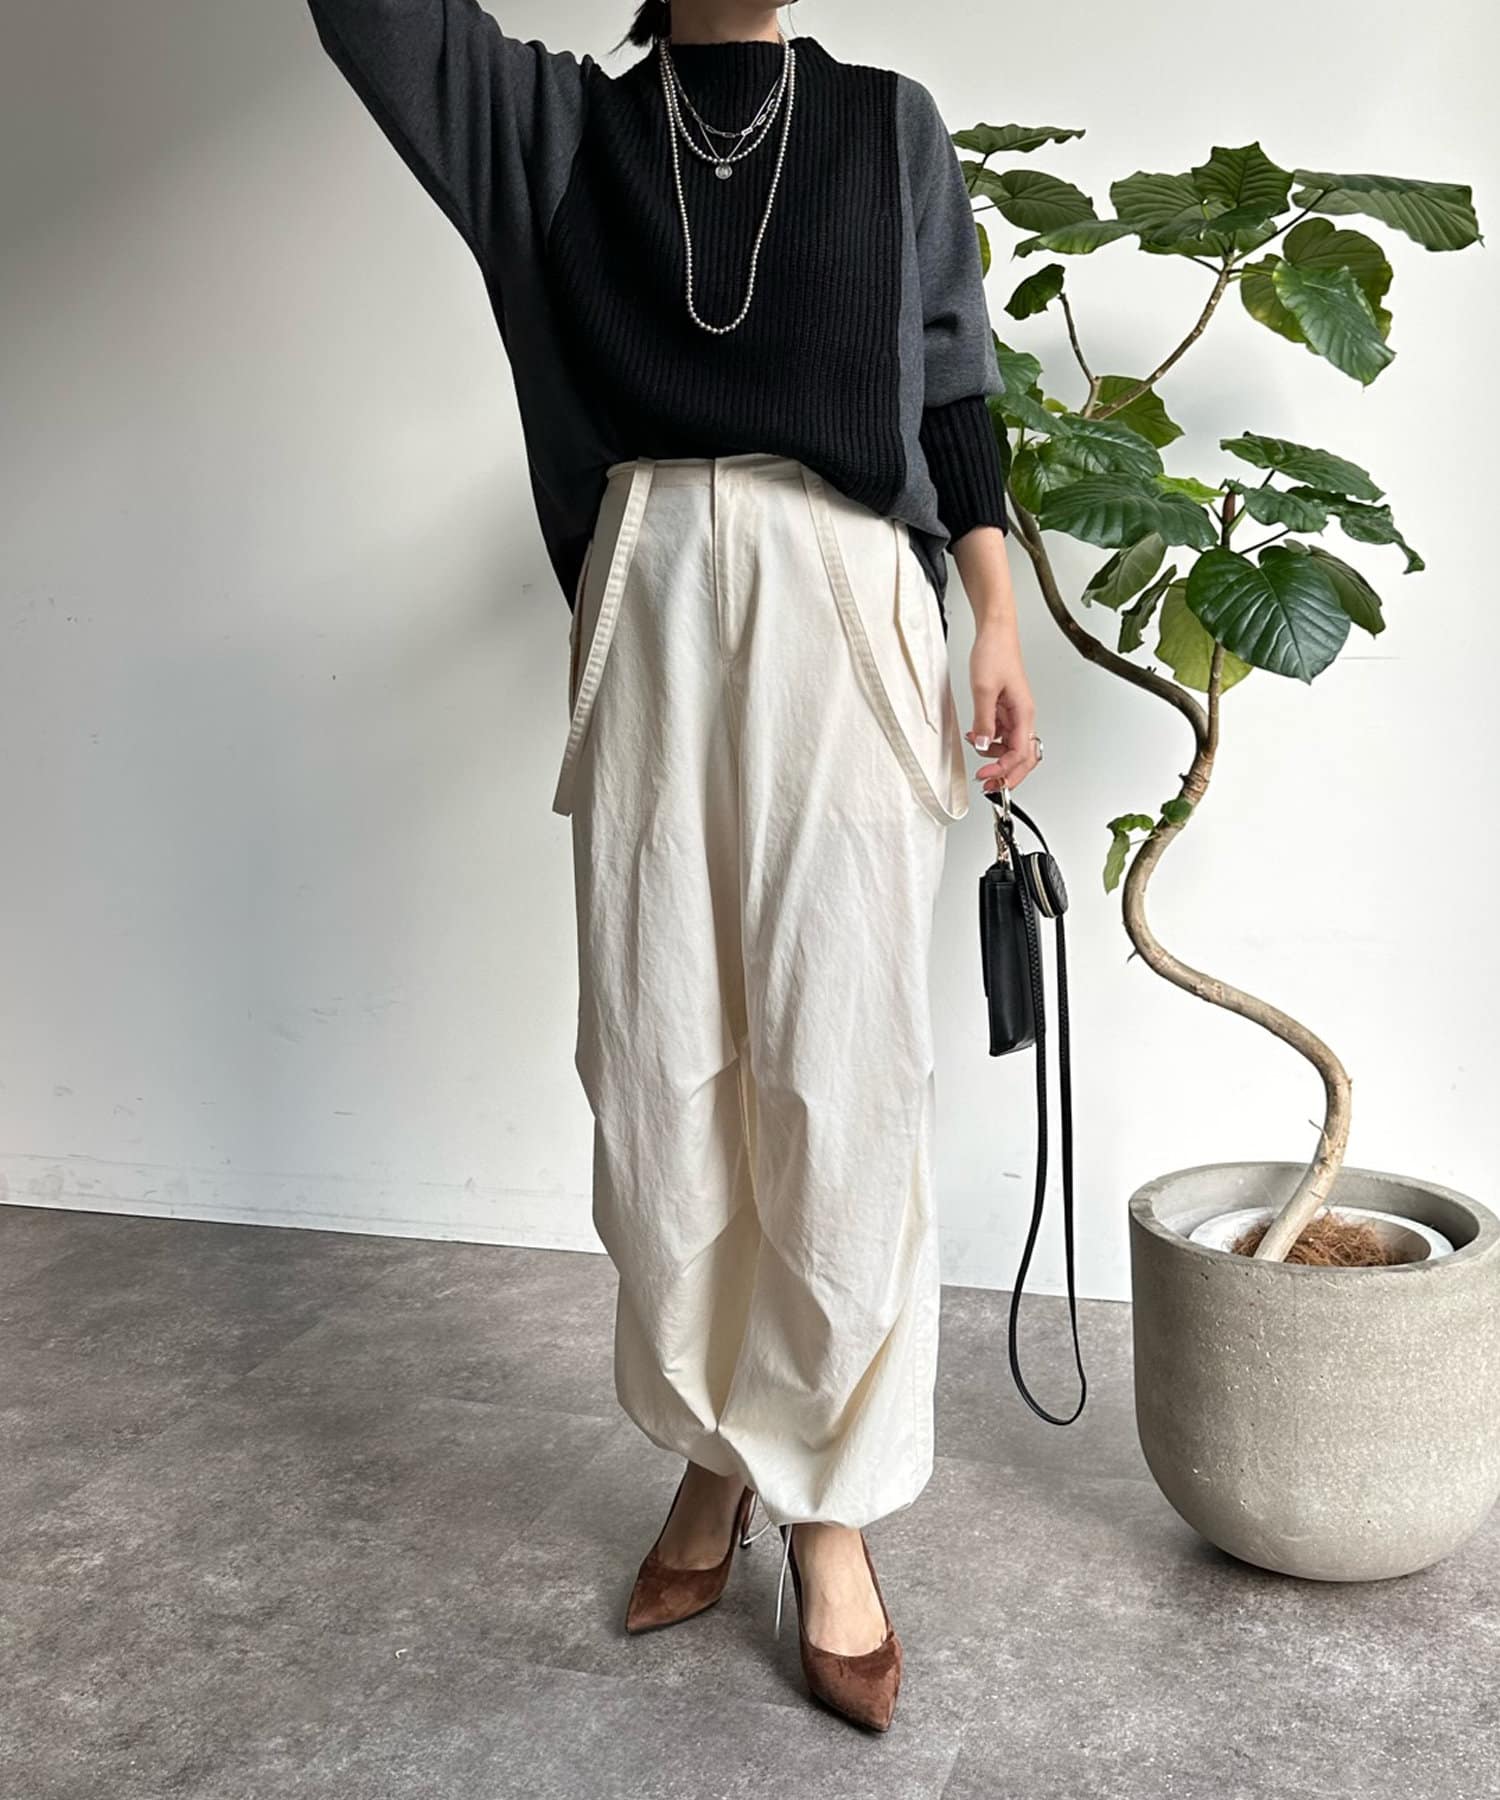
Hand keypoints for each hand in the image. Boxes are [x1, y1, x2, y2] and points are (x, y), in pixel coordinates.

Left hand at [966, 621, 1038, 792]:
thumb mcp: (983, 690)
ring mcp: (1015, 713)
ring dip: (996, 757)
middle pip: (1022, 756)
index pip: (1021, 753)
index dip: (1005, 770)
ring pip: (1011, 747)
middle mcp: (1024, 715)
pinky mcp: (1006, 708)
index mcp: (1024, 713)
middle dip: (1007, 773)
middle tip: (989, 785)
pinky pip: (1001, 734)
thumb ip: (983, 721)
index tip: (987, 777)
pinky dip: (989, 741)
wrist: (995, 632)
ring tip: (978, 758)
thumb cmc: (995, 653)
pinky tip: (975, 738)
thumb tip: (981, 745)